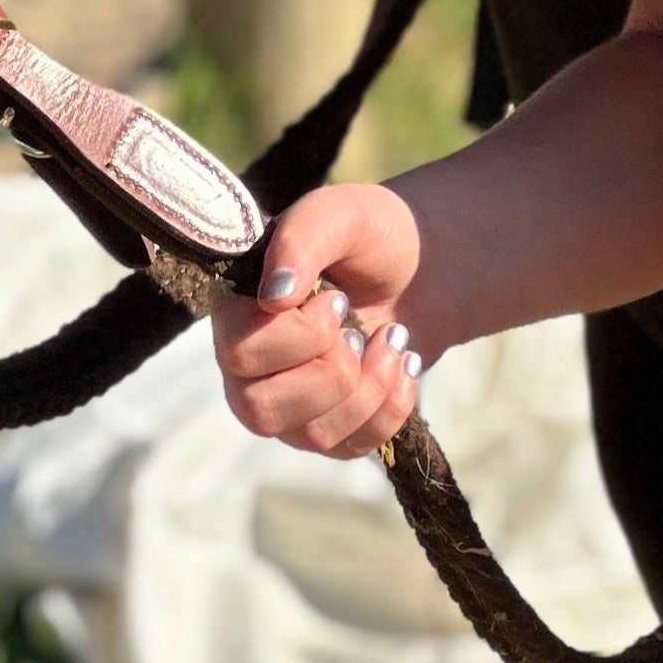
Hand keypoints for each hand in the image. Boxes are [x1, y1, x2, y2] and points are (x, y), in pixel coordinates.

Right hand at [210, 181, 424, 457]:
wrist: (425, 266)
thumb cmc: (371, 236)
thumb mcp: (342, 215)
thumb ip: (302, 239)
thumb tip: (273, 296)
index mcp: (237, 311)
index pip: (240, 353)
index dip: (298, 336)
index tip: (336, 298)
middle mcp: (249, 367)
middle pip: (261, 410)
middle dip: (332, 371)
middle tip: (356, 327)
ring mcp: (287, 404)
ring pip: (312, 434)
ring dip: (369, 385)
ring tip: (394, 337)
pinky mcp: (329, 429)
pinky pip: (351, 447)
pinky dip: (391, 405)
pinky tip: (403, 364)